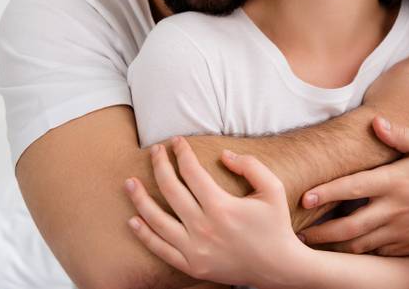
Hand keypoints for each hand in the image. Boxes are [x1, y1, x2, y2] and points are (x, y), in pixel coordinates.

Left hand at [124, 137, 308, 288]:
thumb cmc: (275, 225)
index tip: (176, 141)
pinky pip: (160, 249)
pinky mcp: (192, 266)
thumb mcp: (272, 189)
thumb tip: (224, 155)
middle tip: (154, 150)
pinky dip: (144, 235)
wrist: (278, 267)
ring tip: (129, 182)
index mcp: (222, 206)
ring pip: (157, 220)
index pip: (191, 172)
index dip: (181, 153)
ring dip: (140, 199)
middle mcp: (204, 227)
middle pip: (170, 190)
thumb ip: (250, 166)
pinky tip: (133, 220)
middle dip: (159, 165)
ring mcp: (195, 249)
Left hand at [299, 117, 408, 255]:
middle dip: (321, 232)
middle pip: (349, 226)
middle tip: (300, 233)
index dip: (326, 194)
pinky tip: (343, 248)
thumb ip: (400, 135)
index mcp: (395, 181)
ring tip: (314, 243)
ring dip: (335, 246)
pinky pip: (376, 253)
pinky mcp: (407, 246)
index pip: (353, 188)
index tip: (305, 198)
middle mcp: (395, 208)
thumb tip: (375, 121)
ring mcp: (401, 230)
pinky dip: (357, 253)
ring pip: (360, 245)